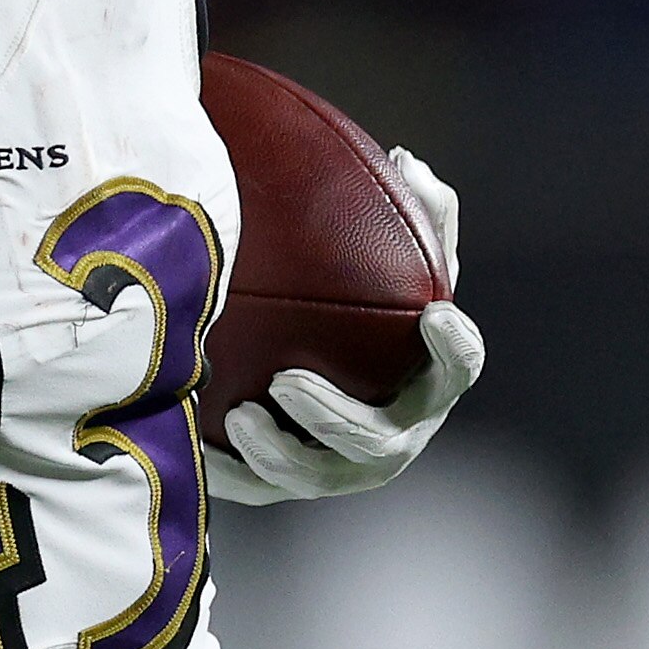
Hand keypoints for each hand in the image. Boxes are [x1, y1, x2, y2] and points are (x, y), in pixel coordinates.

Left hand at [208, 146, 480, 504]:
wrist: (292, 373)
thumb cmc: (353, 310)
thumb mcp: (383, 261)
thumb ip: (409, 214)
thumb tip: (408, 161)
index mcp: (425, 382)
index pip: (457, 368)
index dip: (453, 349)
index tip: (435, 313)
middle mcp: (391, 435)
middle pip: (376, 441)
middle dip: (335, 418)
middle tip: (287, 381)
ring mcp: (336, 469)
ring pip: (312, 475)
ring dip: (278, 453)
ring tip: (238, 414)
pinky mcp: (280, 486)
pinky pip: (250, 486)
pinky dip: (223, 468)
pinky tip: (190, 438)